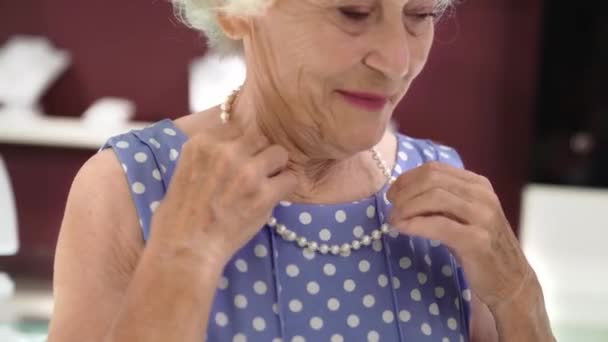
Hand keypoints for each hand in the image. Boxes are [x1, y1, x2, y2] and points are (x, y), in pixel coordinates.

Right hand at [150, 122, 297, 266]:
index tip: (239, 161)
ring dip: (275, 168)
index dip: (241, 146)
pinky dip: (285, 188)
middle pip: (259, 137)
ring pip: (279, 154)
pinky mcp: (263, 194)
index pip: (236, 127)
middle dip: (259, 154)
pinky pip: (290, 179)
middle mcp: (225, 151)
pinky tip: (273, 198)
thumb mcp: (183, 172)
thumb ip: (208, 156)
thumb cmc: (179, 218)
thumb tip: (232, 149)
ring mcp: (246, 171)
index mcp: (201, 143)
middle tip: (255, 174)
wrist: (185, 250)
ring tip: (266, 185)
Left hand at [386, 161, 534, 309]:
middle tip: (391, 207)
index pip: (435, 169)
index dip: (407, 178)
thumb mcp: (463, 216)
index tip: (392, 193)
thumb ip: (440, 200)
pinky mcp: (477, 240)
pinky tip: (403, 229)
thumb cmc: (480, 248)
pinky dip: (415, 224)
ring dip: (407, 207)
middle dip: (404, 192)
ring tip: (394, 220)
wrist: (511, 281)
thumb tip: (401, 192)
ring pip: (434, 198)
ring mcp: (482, 217)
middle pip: (432, 180)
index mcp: (478, 184)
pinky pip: (438, 225)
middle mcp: (482, 195)